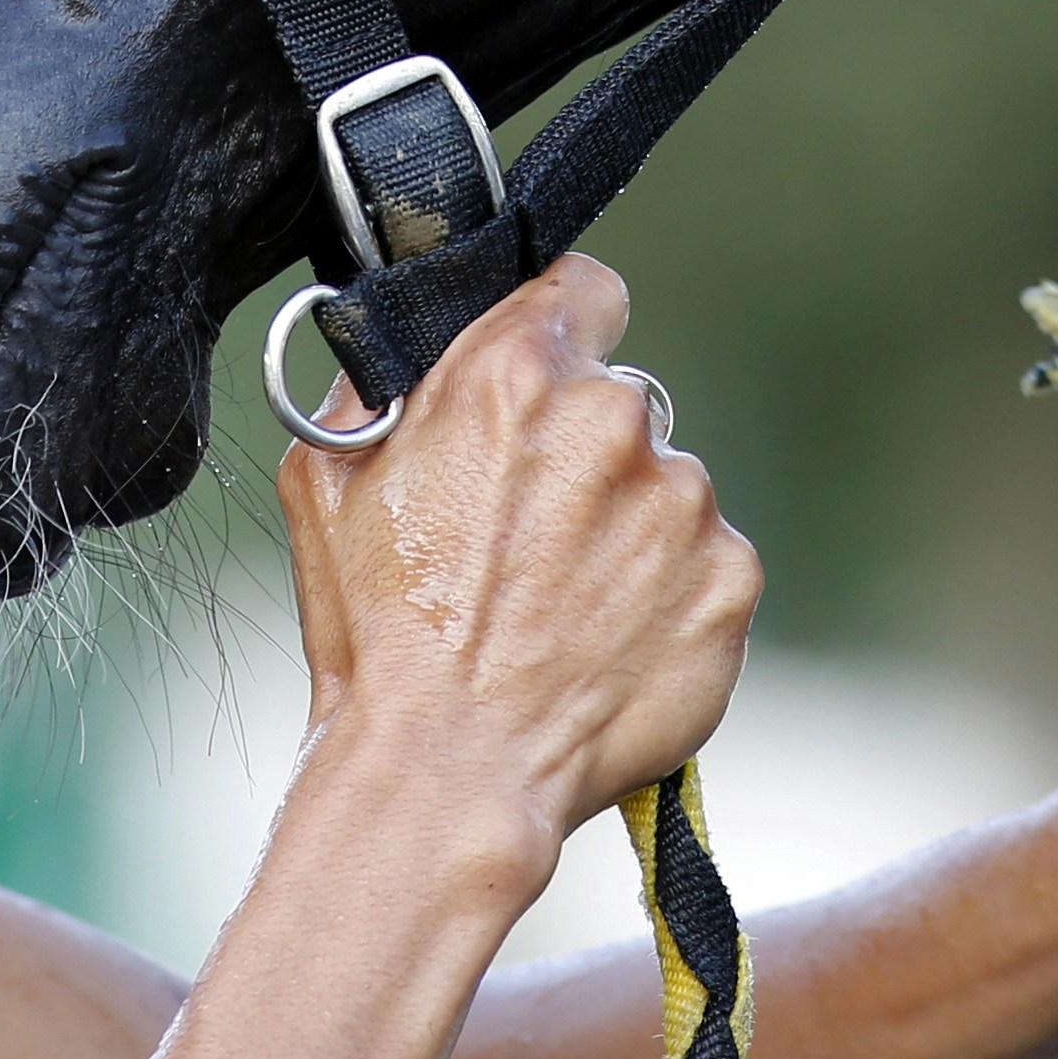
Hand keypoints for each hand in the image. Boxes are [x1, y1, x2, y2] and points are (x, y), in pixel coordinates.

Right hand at [277, 258, 759, 889]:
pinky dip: (669, 597)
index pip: (585, 287)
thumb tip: (413, 344)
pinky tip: (605, 644)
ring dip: (627, 530)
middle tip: (527, 535)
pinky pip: (705, 565)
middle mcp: (616, 422)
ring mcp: (684, 503)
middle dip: (581, 453)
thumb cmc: (375, 634)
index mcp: (516, 372)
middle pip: (620, 403)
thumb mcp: (328, 477)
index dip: (563, 331)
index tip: (548, 382)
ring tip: (560, 609)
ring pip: (664, 489)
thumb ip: (384, 383)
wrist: (448, 771)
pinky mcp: (729, 582)